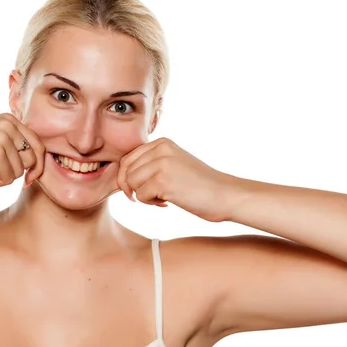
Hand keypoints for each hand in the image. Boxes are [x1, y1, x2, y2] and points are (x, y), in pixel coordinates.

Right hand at [0, 113, 44, 187]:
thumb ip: (9, 142)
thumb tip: (35, 165)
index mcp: (9, 119)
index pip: (38, 144)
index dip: (36, 164)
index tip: (27, 179)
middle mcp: (9, 126)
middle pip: (32, 159)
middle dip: (19, 174)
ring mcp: (3, 139)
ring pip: (19, 172)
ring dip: (1, 180)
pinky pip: (7, 180)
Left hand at [117, 137, 239, 222]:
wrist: (225, 195)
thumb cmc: (199, 185)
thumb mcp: (173, 164)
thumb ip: (151, 164)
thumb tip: (121, 176)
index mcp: (161, 142)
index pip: (127, 158)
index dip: (128, 177)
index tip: (139, 190)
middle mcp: (160, 148)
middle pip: (126, 170)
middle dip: (133, 187)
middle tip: (151, 197)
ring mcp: (161, 163)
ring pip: (131, 183)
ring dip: (143, 196)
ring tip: (162, 199)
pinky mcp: (162, 180)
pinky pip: (141, 195)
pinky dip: (151, 203)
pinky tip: (168, 203)